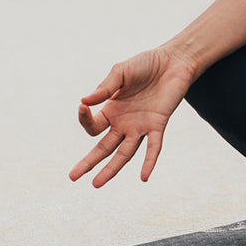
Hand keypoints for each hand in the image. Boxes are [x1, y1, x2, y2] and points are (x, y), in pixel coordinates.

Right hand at [69, 48, 197, 187]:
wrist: (173, 61)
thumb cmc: (145, 64)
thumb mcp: (120, 72)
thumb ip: (105, 88)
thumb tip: (83, 101)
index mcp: (112, 111)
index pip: (93, 126)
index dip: (85, 119)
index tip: (82, 106)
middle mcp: (124, 123)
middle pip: (104, 147)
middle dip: (89, 162)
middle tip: (72, 177)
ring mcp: (140, 126)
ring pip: (124, 153)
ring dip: (111, 169)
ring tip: (96, 184)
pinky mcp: (158, 125)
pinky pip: (154, 147)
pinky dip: (149, 161)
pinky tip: (144, 177)